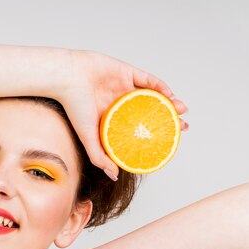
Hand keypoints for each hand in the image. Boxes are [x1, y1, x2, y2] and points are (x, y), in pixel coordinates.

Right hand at [56, 49, 188, 179]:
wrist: (67, 77)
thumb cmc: (74, 107)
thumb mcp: (88, 138)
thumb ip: (100, 157)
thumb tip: (114, 176)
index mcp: (113, 118)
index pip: (138, 129)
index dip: (153, 135)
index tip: (167, 143)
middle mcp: (120, 103)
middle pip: (150, 112)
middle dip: (168, 120)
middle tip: (181, 128)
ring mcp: (124, 87)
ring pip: (153, 96)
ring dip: (169, 103)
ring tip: (181, 111)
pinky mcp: (126, 71)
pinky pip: (148, 79)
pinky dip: (160, 87)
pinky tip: (169, 95)